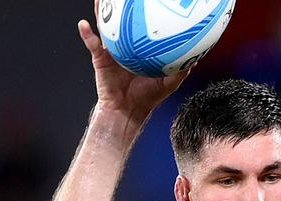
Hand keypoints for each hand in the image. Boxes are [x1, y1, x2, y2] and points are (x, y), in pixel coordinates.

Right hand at [78, 0, 189, 125]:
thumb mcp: (170, 82)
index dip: (145, 14)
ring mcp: (111, 50)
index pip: (143, 27)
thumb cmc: (148, 97)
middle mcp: (126, 45)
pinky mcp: (100, 58)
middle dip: (122, 7)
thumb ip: (182, 69)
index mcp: (141, 48)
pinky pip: (92, 44)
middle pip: (122, 21)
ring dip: (100, 12)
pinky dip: (87, 34)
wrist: (128, 110)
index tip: (153, 2)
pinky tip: (84, 24)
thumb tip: (197, 56)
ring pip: (105, 27)